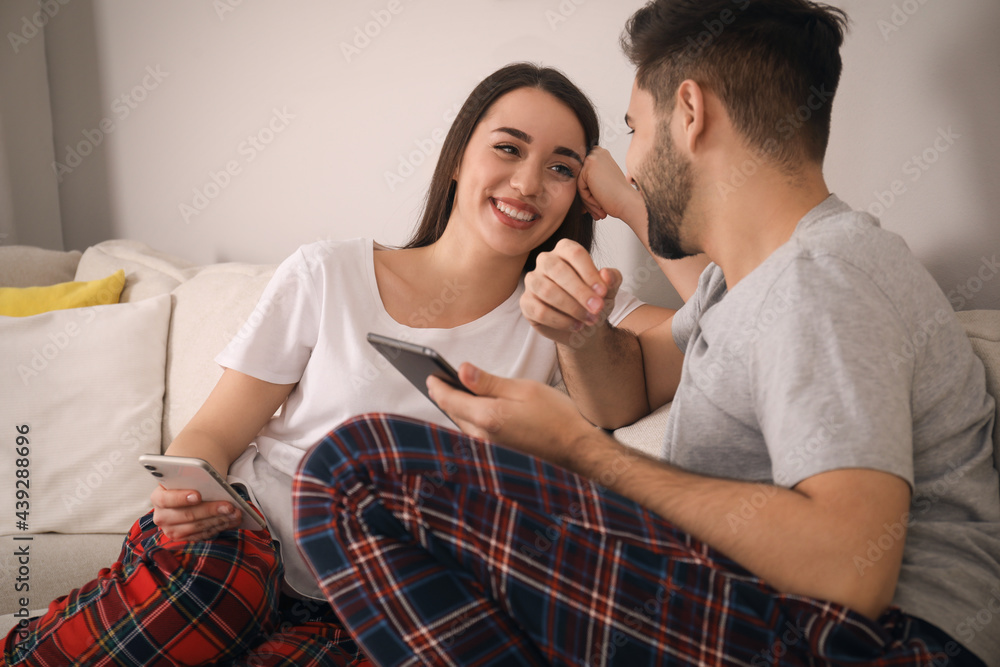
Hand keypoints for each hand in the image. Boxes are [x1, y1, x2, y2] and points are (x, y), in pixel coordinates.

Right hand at [150, 486, 241, 540]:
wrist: (191, 486)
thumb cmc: (192, 479)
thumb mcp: (191, 475)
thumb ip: (196, 478)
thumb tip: (212, 484)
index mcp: (158, 497)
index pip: (167, 499)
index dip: (182, 498)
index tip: (198, 495)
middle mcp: (162, 516)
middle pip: (186, 515)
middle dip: (210, 510)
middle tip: (229, 506)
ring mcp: (172, 530)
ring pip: (197, 528)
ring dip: (219, 520)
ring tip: (235, 513)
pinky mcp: (185, 538)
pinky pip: (203, 535)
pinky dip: (219, 527)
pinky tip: (232, 520)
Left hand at [427, 363, 594, 466]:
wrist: (577, 450)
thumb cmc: (556, 416)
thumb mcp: (523, 389)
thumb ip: (489, 382)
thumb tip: (462, 369)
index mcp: (488, 417)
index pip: (449, 399)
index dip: (437, 385)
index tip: (430, 374)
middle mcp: (483, 437)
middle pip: (453, 413)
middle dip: (443, 396)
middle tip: (436, 379)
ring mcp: (488, 449)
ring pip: (462, 425)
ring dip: (455, 409)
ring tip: (451, 391)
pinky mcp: (496, 455)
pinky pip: (474, 434)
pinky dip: (468, 419)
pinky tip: (472, 409)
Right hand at [522, 238, 621, 345]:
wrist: (583, 325)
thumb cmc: (593, 301)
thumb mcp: (609, 290)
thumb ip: (613, 279)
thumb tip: (606, 274)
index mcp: (565, 250)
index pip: (575, 254)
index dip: (590, 273)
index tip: (603, 292)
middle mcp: (546, 261)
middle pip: (558, 270)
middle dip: (580, 292)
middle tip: (598, 309)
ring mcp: (532, 281)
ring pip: (547, 291)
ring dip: (572, 308)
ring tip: (589, 319)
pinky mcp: (526, 302)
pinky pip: (539, 310)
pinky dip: (561, 321)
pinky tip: (576, 325)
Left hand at [578, 147, 645, 228]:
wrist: (628, 203)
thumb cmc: (618, 197)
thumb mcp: (602, 183)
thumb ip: (589, 179)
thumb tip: (570, 184)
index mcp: (601, 154)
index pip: (583, 175)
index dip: (588, 193)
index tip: (595, 206)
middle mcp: (597, 152)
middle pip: (580, 179)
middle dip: (587, 198)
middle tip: (598, 212)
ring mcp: (593, 158)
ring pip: (579, 184)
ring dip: (588, 200)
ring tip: (600, 210)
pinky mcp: (589, 166)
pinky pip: (580, 187)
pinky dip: (588, 199)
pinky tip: (600, 203)